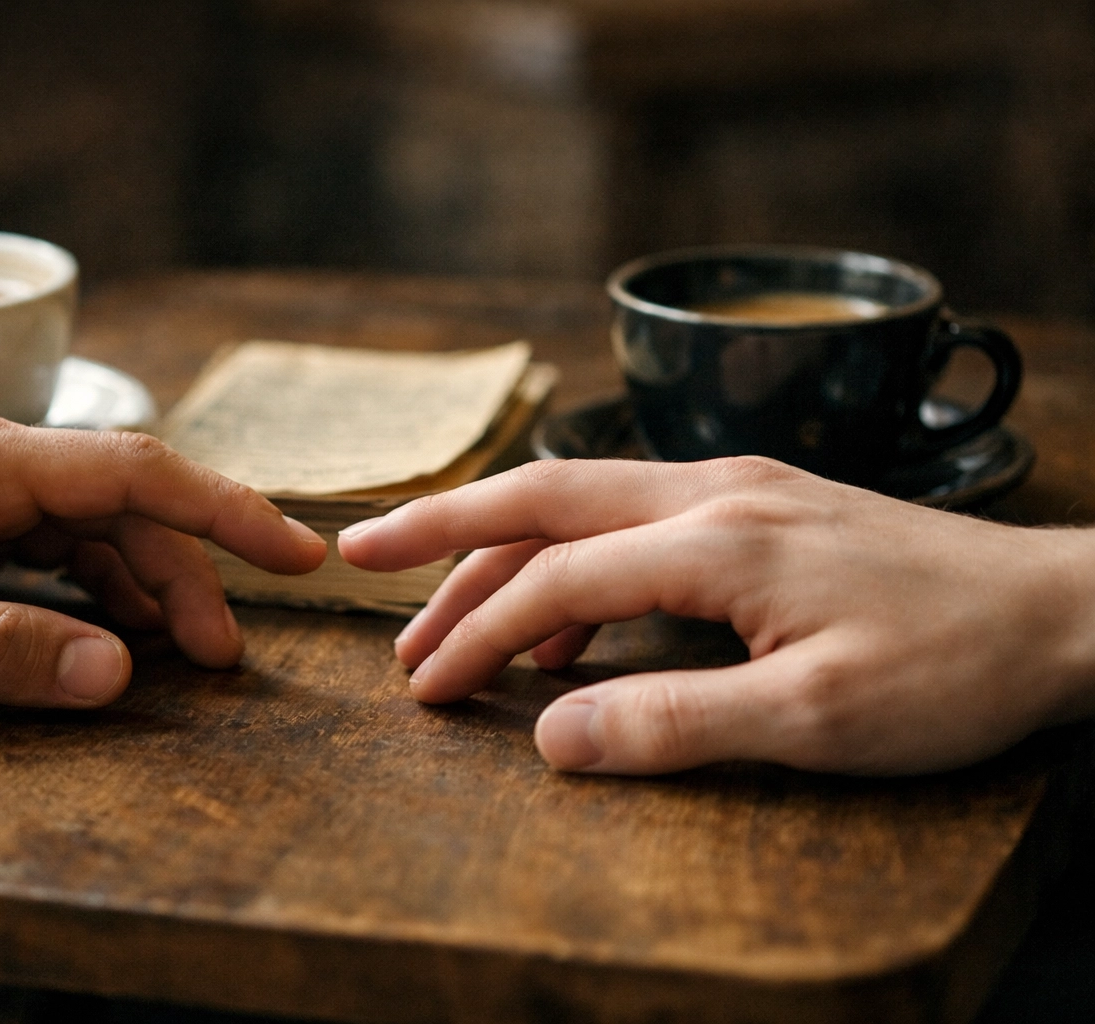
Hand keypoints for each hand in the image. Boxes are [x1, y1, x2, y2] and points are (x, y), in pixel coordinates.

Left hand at [0, 410, 324, 709]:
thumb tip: (117, 671)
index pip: (133, 471)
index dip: (225, 510)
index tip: (297, 552)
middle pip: (122, 508)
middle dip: (188, 576)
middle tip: (229, 657)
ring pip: (91, 534)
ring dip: (145, 590)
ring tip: (189, 656)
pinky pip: (49, 558)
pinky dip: (94, 597)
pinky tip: (113, 637)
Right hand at [337, 457, 1094, 774]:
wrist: (1061, 612)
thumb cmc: (951, 666)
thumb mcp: (816, 722)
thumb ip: (673, 723)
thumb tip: (548, 736)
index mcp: (715, 538)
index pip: (554, 579)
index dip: (473, 634)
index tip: (421, 687)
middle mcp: (712, 491)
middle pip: (543, 497)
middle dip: (442, 527)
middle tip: (359, 556)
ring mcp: (737, 488)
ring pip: (583, 504)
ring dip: (505, 555)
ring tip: (445, 623)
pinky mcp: (759, 507)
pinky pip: (633, 524)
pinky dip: (574, 568)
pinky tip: (561, 635)